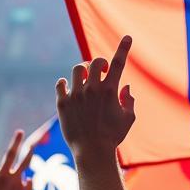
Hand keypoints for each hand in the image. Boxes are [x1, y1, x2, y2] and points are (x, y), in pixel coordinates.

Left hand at [56, 36, 135, 163]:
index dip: (124, 47)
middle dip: (99, 64)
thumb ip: (129, 100)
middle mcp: (92, 89)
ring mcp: (76, 94)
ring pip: (77, 69)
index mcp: (110, 90)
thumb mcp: (129, 119)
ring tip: (85, 82)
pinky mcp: (63, 102)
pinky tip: (69, 88)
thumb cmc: (113, 137)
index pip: (118, 62)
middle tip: (101, 73)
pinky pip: (61, 83)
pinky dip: (65, 83)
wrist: (92, 152)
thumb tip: (125, 88)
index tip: (127, 37)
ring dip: (83, 72)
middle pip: (95, 62)